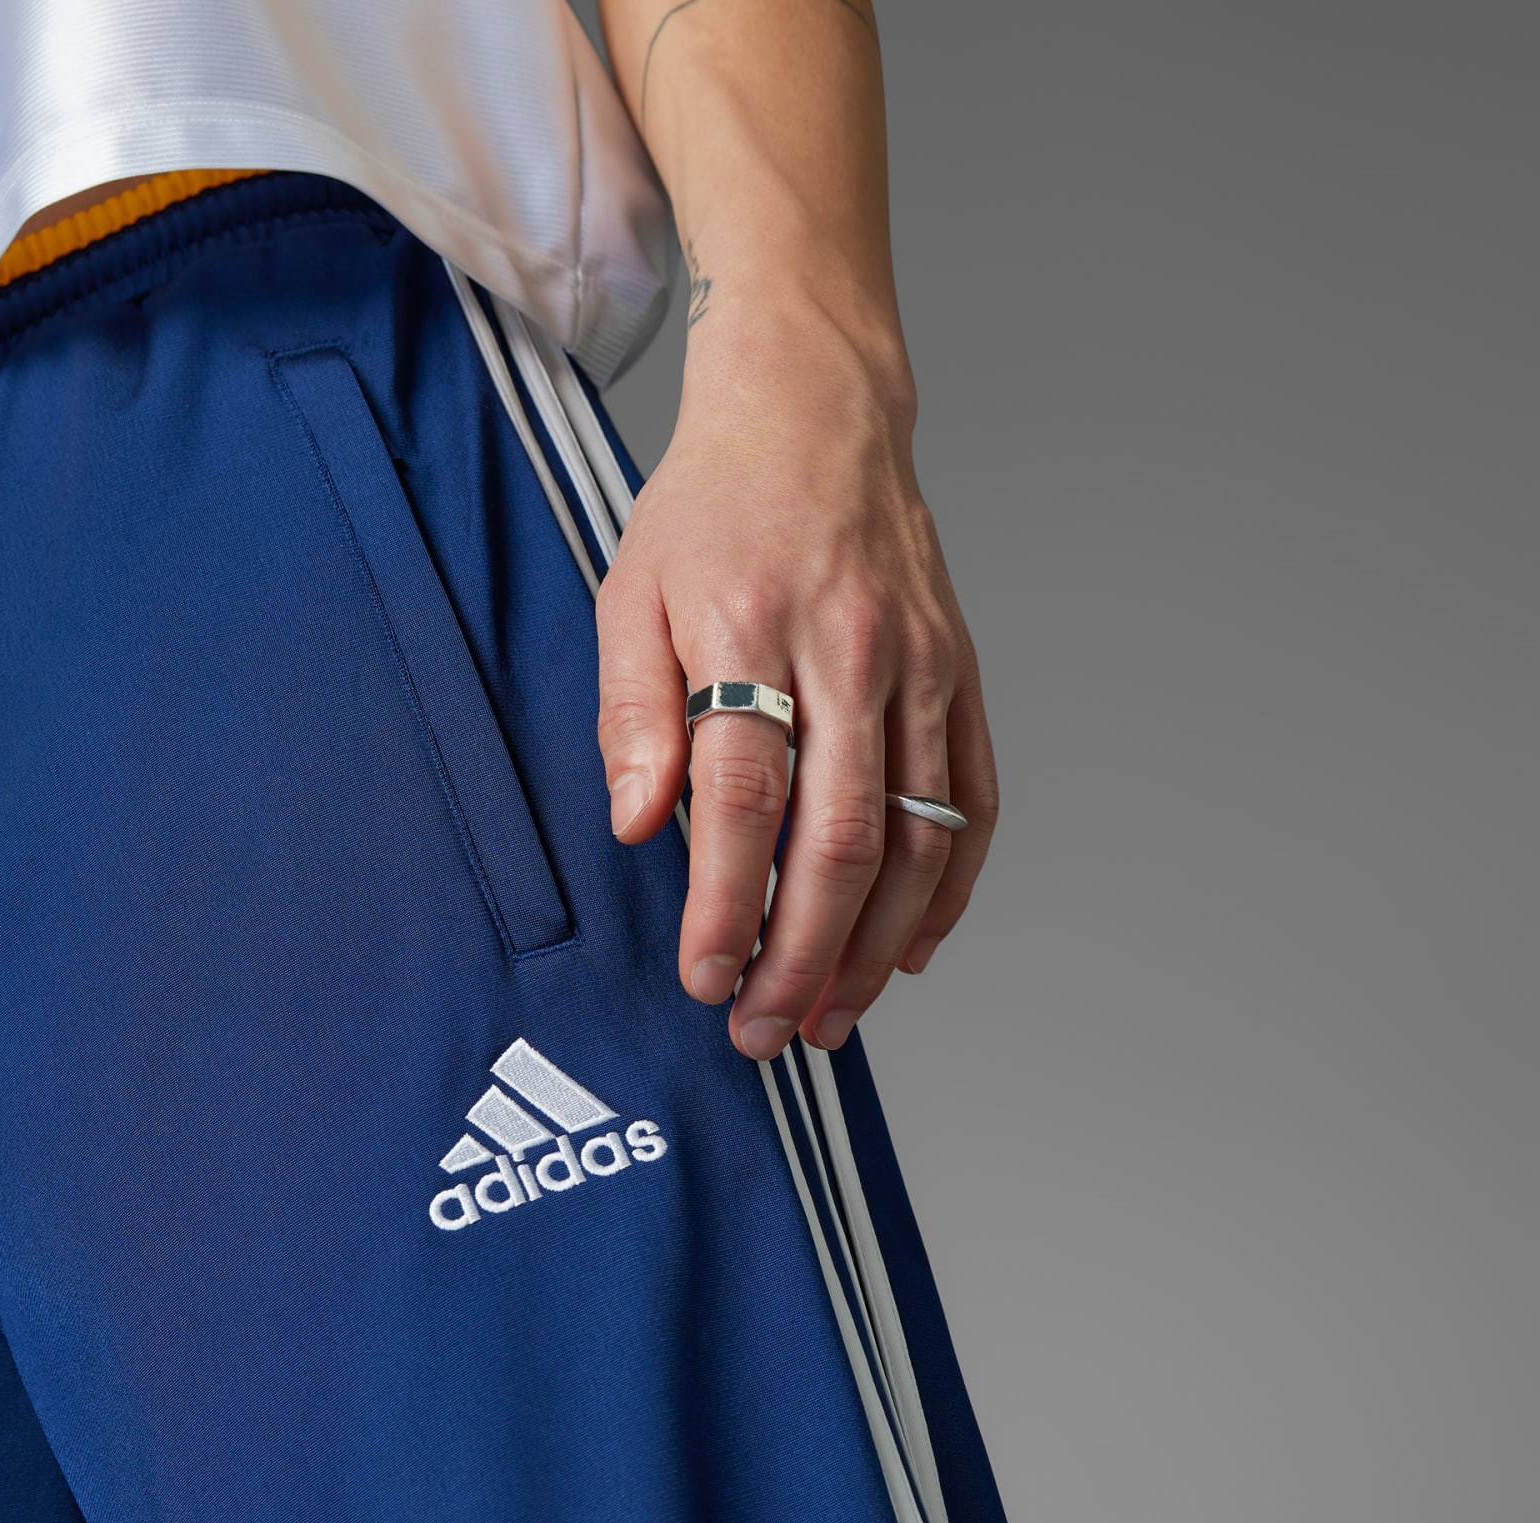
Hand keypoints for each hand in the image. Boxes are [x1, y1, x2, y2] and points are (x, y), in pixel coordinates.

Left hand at [595, 292, 996, 1060]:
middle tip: (761, 1031)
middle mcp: (850, 651)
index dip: (726, 903)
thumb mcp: (629, 591)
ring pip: (916, 839)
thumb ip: (630, 712)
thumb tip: (639, 825)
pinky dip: (948, 891)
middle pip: (838, 838)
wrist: (815, 412)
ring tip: (829, 1018)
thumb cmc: (710, 511)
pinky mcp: (962, 677)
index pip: (744, 796)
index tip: (705, 978)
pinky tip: (912, 952)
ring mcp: (921, 667)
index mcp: (751, 628)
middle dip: (801, 955)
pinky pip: (971, 805)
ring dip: (875, 948)